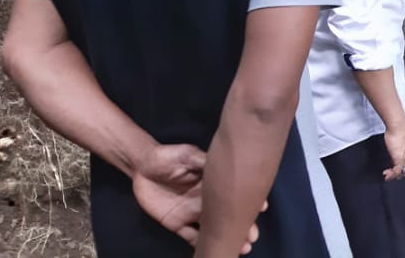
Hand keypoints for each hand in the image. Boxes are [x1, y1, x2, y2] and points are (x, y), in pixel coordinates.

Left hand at [133, 144, 261, 254]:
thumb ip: (205, 162)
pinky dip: (202, 246)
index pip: (231, 195)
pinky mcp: (177, 223)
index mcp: (212, 185)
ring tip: (241, 248)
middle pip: (226, 216)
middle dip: (242, 226)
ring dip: (225, 238)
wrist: (143, 166)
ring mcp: (192, 214)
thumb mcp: (189, 155)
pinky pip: (191, 237)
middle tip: (252, 237)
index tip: (261, 209)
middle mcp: (206, 201)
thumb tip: (225, 166)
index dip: (246, 202)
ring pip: (213, 229)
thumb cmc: (169, 157)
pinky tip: (212, 251)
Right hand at [382, 127, 404, 180]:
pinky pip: (397, 171)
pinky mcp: (399, 158)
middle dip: (400, 175)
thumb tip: (397, 151)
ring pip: (403, 172)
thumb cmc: (397, 130)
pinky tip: (386, 174)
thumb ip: (402, 147)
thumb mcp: (402, 140)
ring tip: (387, 176)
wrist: (397, 126)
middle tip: (392, 175)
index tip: (397, 170)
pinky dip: (391, 174)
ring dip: (394, 176)